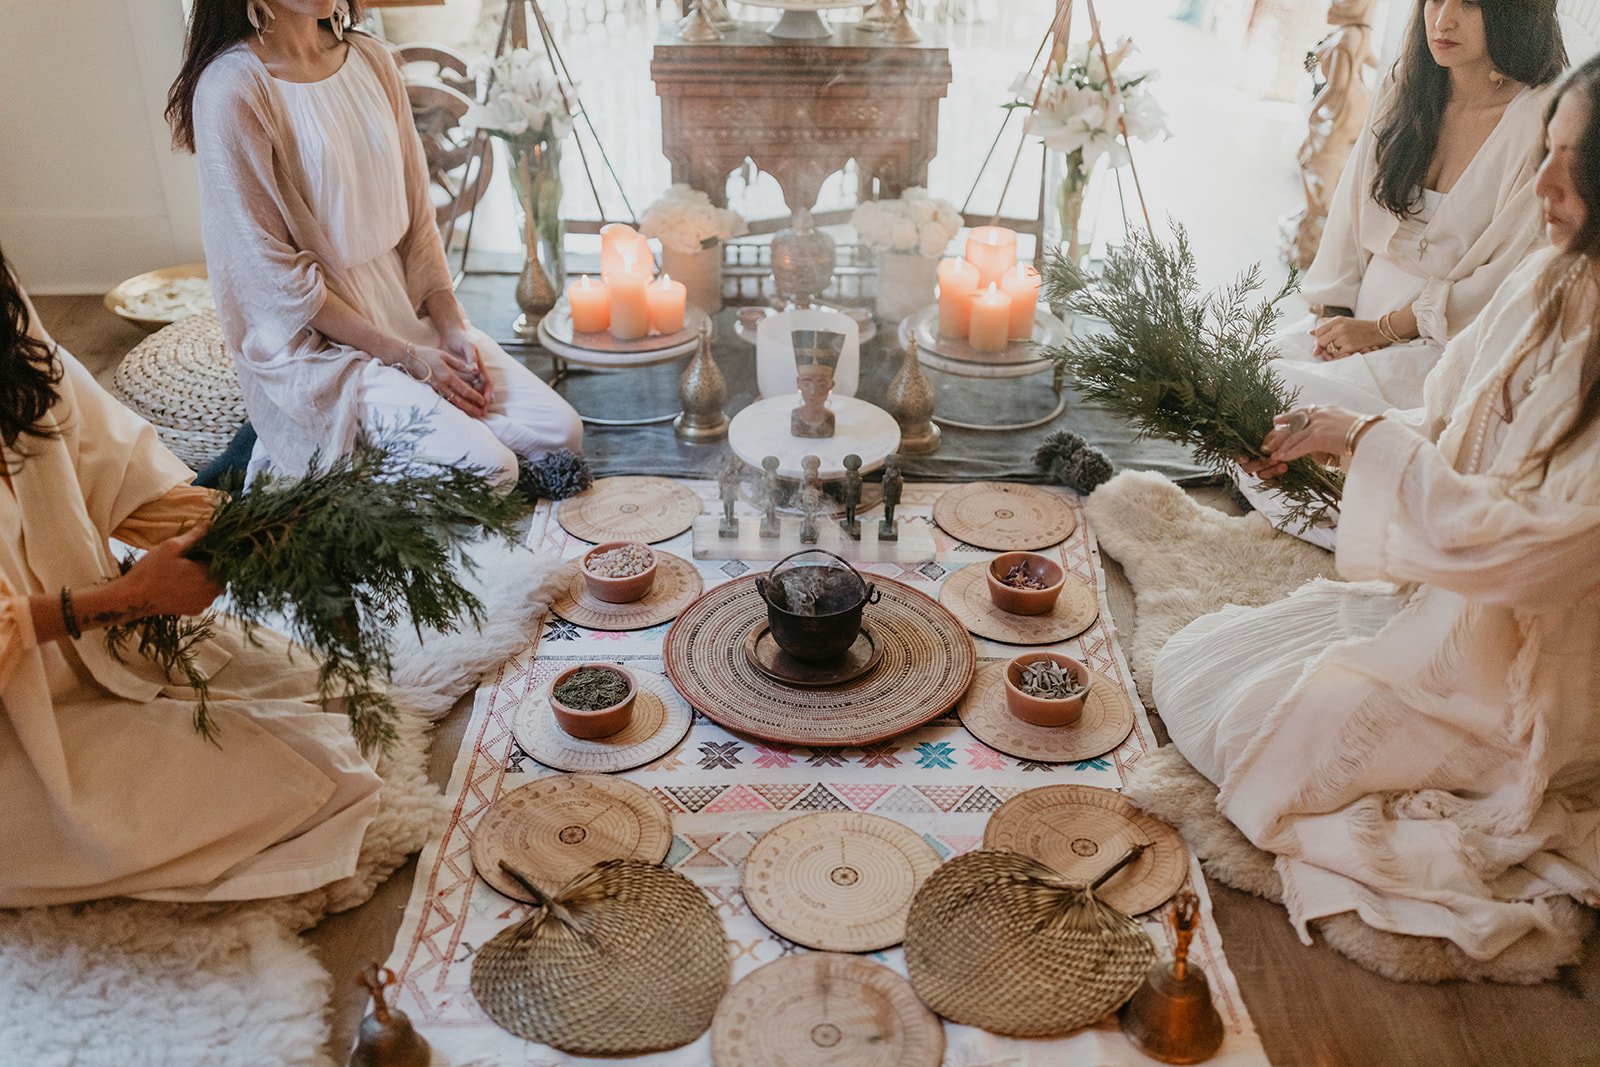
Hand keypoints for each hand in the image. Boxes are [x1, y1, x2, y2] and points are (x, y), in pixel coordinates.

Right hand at [108, 523, 222, 619]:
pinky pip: (204, 595)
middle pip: (221, 573)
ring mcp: (204, 603)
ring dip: (206, 576)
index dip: (215, 550)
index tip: (201, 547)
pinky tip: (183, 582)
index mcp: (209, 576)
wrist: (133, 599)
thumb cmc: (150, 571)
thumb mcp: (171, 547)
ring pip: (213, 584)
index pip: (224, 559)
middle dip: (210, 563)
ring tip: (187, 568)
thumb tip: (211, 524)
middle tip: (192, 557)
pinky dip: (198, 588)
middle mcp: (211, 593)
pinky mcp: (195, 610)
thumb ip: (195, 535)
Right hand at [414, 342, 488, 417]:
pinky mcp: (431, 390)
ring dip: (464, 409)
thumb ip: (459, 364)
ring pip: (452, 402)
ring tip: (474, 414)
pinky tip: (460, 409)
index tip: (483, 402)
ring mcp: (435, 389)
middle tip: (481, 413)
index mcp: (446, 375)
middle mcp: (441, 385)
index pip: (464, 389)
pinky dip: (453, 406)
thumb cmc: (425, 354)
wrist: (406, 358)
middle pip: (459, 400)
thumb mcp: (444, 355)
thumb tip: (473, 369)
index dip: (474, 396)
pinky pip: (444, 400)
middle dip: (471, 407)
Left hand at [437, 325, 494, 407]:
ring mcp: (466, 374)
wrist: (451, 334)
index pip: (486, 382)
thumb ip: (472, 358)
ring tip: (473, 412)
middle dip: (482, 401)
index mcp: (479, 366)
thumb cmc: (462, 339)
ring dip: (472, 401)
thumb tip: (475, 370)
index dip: (488, 392)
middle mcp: (474, 373)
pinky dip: (460, 395)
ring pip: (471, 391)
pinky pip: (460, 387)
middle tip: (481, 412)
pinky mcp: (457, 375)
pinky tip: (458, 404)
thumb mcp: (468, 346)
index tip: (487, 401)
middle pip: (480, 390)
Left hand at [1249, 404, 1362, 478]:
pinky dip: (1290, 453)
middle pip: (1294, 423)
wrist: (1374, 434)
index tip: (1277, 420)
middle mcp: (1321, 414)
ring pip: (1294, 436)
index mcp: (1328, 410)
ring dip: (1282, 446)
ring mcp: (1319, 424)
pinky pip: (1300, 446)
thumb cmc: (1368, 433)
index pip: (1303, 411)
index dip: (1288, 416)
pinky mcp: (1319, 436)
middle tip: (1269, 440)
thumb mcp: (1349, 424)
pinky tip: (1281, 458)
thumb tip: (1332, 436)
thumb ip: (1336, 427)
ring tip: (1272, 454)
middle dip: (1280, 433)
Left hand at [1311, 317, 1388, 360]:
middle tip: (1327, 351)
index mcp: (1338, 320)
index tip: (1322, 344)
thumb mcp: (1344, 322)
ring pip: (1328, 349)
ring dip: (1331, 352)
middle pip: (1320, 341)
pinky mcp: (1350, 347)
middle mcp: (1340, 327)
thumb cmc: (1361, 328)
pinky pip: (1337, 355)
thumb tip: (1310, 333)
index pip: (1318, 331)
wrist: (1380, 331)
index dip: (1318, 339)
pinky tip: (1346, 352)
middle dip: (1322, 348)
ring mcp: (1345, 337)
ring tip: (1340, 350)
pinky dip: (1339, 356)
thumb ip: (1328, 327)